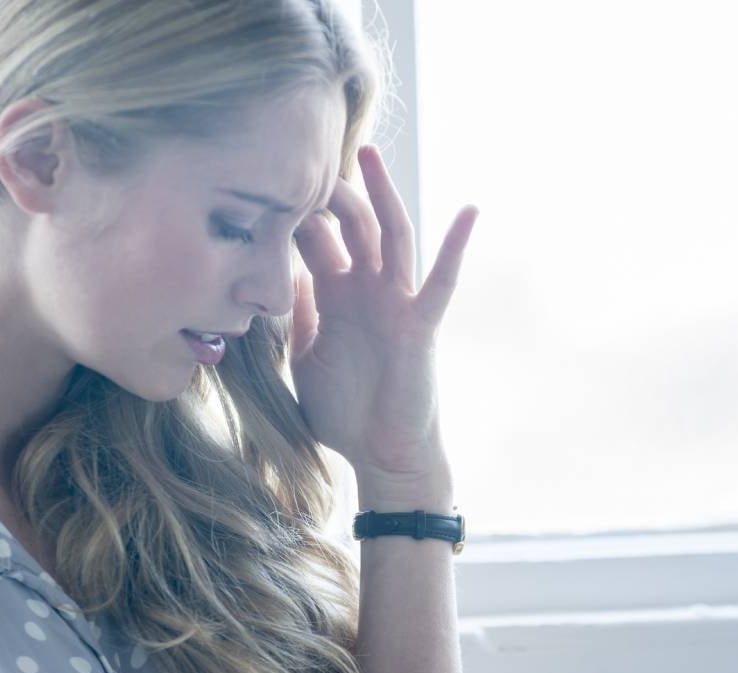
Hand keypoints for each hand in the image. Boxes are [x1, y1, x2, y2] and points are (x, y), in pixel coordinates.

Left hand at [289, 145, 477, 503]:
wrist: (380, 455)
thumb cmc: (346, 411)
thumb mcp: (306, 356)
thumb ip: (298, 316)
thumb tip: (282, 278)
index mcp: (337, 296)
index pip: (315, 240)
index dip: (295, 212)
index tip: (268, 180)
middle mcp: (368, 290)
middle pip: (351, 226)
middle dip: (332, 191)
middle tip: (308, 153)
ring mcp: (396, 302)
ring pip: (391, 236)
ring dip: (381, 195)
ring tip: (369, 155)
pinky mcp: (420, 323)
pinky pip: (440, 281)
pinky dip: (456, 246)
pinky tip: (469, 211)